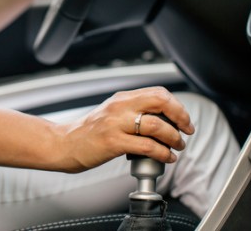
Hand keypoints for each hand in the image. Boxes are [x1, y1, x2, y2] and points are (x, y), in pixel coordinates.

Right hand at [54, 87, 194, 172]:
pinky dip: (163, 153)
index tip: (183, 119)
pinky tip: (166, 158)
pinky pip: (147, 146)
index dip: (177, 106)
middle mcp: (119, 107)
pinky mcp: (113, 142)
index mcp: (121, 98)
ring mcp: (115, 124)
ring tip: (177, 146)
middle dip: (181, 116)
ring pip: (157, 125)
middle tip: (186, 130)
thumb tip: (163, 120)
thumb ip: (132, 112)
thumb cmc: (88, 133)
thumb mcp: (111, 114)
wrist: (64, 144)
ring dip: (174, 138)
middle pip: (160, 102)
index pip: (158, 92)